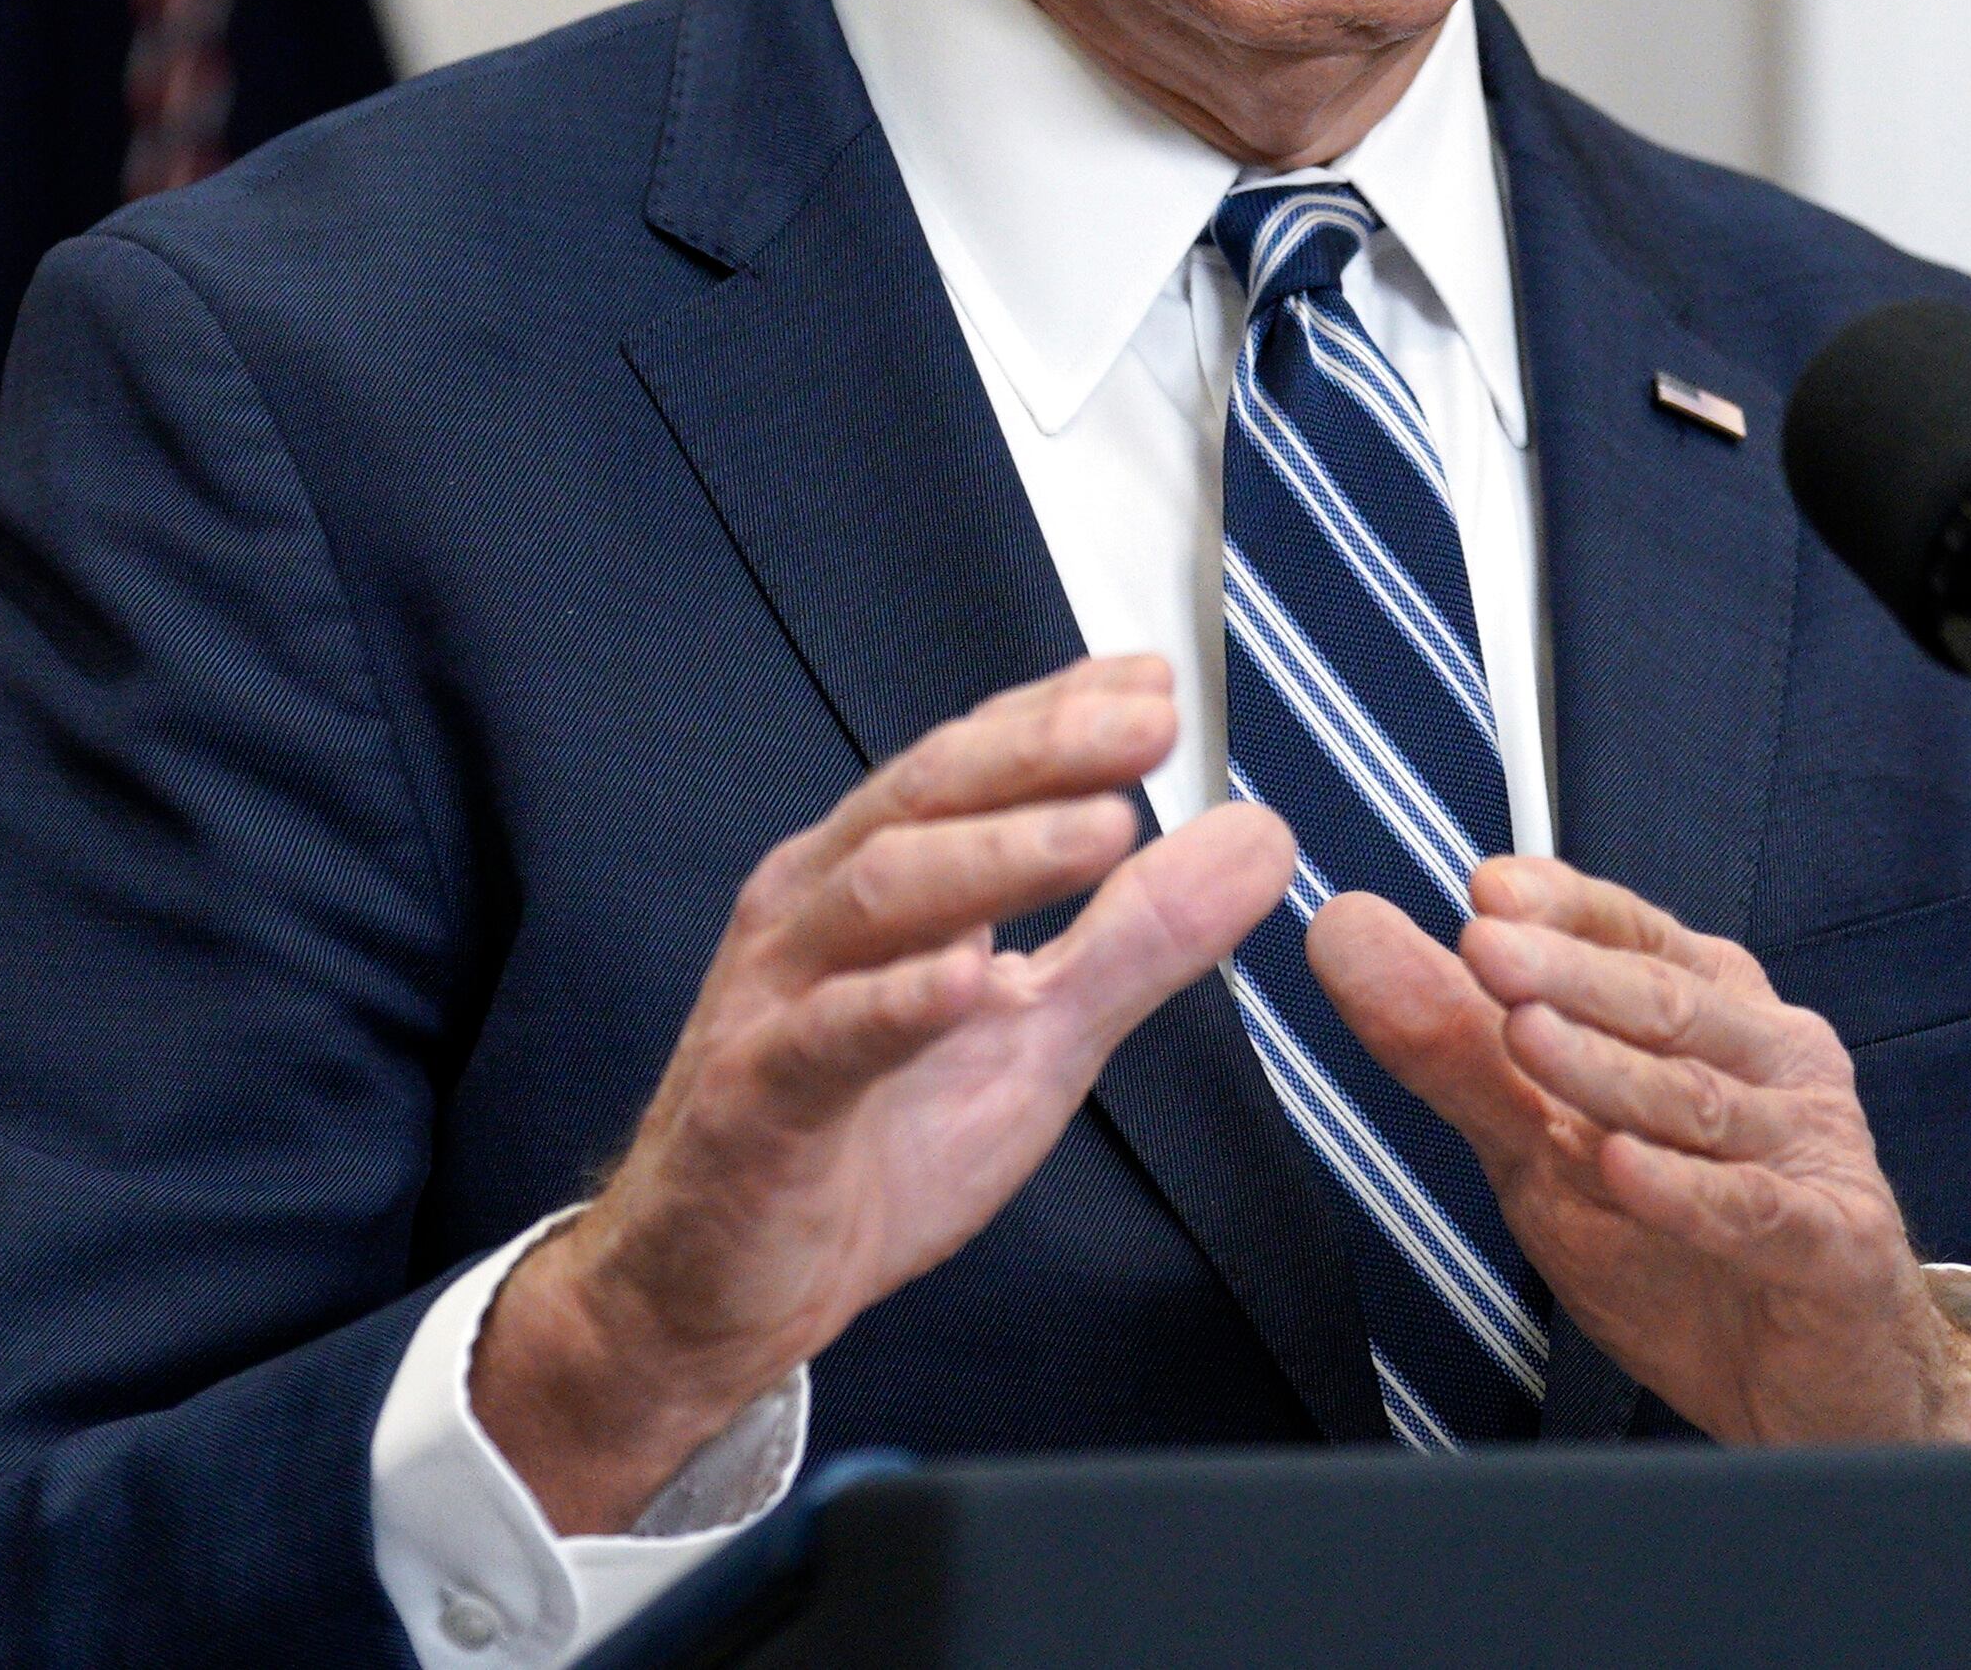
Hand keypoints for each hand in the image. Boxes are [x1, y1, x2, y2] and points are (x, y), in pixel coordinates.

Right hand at [471, 655, 1292, 1529]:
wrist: (715, 1289)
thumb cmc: (868, 1147)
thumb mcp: (1037, 1035)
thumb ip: (1138, 938)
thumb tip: (1256, 837)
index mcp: (878, 878)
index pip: (973, 763)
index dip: (1062, 713)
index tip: (1158, 682)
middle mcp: (817, 909)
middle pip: (928, 797)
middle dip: (1042, 753)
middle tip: (1148, 729)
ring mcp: (776, 997)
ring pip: (879, 894)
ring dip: (996, 856)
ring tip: (1103, 832)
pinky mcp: (753, 1099)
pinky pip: (824, 1039)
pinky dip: (899, 1003)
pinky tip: (970, 980)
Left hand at [1310, 855, 1970, 1449]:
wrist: (1808, 1386)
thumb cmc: (1680, 1245)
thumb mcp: (1543, 1141)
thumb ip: (1451, 1042)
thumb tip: (1346, 930)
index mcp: (1708, 1009)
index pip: (1633, 932)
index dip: (1563, 906)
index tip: (1485, 887)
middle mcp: (1769, 1057)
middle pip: (1665, 1002)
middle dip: (1568, 972)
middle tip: (1485, 944)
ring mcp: (1809, 1147)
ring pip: (1699, 1098)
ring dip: (1609, 1066)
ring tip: (1527, 1034)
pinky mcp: (1832, 1244)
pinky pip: (1753, 1210)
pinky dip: (1684, 1191)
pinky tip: (1621, 1168)